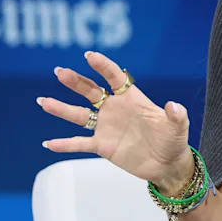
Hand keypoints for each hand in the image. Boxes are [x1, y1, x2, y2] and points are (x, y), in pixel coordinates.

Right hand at [36, 51, 193, 189]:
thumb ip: (176, 115)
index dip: (103, 66)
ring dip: (61, 108)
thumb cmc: (174, 141)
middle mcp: (115, 109)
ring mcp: (106, 127)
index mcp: (132, 99)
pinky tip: (48, 143)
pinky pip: (80, 144)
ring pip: (79, 115)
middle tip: (59, 71)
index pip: (115, 78)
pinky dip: (64, 144)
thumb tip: (174, 106)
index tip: (89, 55)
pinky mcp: (102, 146)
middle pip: (91, 91)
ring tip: (43, 101)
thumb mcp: (178, 127)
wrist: (167, 164)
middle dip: (75, 81)